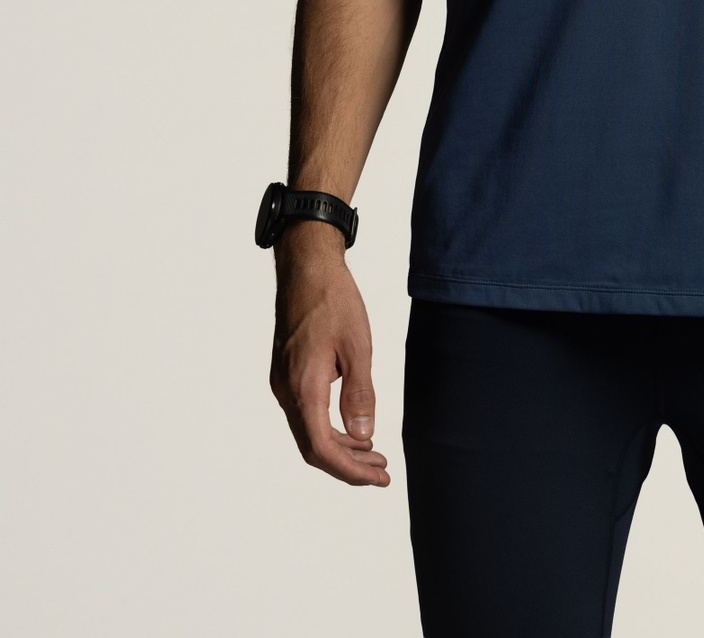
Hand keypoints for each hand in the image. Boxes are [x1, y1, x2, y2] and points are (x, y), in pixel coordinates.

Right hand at [270, 223, 389, 485]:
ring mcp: (283, 382)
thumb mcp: (357, 346)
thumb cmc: (333, 300)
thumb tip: (363, 435)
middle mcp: (287, 390)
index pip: (321, 448)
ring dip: (340, 447)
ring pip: (308, 431)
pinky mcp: (287, 373)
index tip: (377, 477)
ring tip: (373, 452)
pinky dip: (329, 427)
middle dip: (348, 465)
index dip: (350, 470)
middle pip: (312, 447)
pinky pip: (306, 413)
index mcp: (303, 387)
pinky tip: (353, 426)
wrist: (306, 266)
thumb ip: (360, 394)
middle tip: (381, 471)